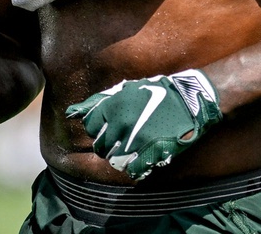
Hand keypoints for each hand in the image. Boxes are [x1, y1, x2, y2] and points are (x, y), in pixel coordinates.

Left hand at [65, 69, 221, 180]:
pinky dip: (136, 166)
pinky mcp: (150, 153)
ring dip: (122, 156)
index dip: (100, 128)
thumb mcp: (126, 90)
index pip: (91, 126)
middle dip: (110, 144)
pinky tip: (144, 157)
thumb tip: (71, 112)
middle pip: (101, 146)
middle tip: (125, 138)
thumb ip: (97, 102)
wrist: (189, 100)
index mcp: (113, 106)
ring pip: (114, 160)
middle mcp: (120, 123)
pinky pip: (132, 170)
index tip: (111, 126)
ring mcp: (135, 140)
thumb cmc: (157, 92)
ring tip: (134, 148)